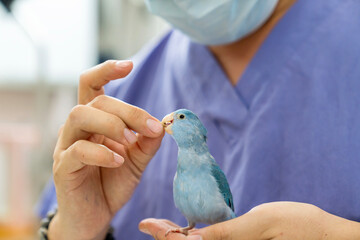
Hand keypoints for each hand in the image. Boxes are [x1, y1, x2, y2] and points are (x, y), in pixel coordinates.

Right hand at [48, 60, 164, 239]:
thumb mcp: (137, 159)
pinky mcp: (63, 167)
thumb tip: (163, 123)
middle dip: (128, 110)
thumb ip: (148, 141)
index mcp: (94, 121)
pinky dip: (101, 152)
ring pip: (79, 115)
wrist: (96, 216)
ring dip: (111, 124)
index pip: (91, 85)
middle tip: (150, 128)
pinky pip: (77, 150)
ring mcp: (67, 146)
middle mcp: (77, 128)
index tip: (129, 65)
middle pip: (95, 101)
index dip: (106, 71)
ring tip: (129, 141)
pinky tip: (117, 161)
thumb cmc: (113, 183)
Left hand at [139, 202, 359, 239]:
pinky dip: (196, 237)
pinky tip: (188, 229)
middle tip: (148, 225)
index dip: (167, 238)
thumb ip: (228, 232)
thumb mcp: (262, 224)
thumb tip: (195, 237)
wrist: (324, 234)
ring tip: (159, 226)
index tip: (147, 225)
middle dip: (168, 238)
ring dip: (179, 237)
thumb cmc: (298, 226)